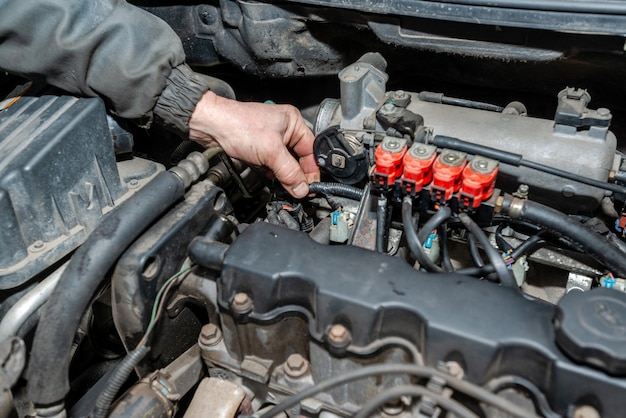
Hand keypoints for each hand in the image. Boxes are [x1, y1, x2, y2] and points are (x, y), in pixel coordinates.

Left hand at [189, 90, 319, 197]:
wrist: (211, 126)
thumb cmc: (238, 125)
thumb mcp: (270, 152)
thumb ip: (289, 172)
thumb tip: (302, 188)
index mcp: (293, 122)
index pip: (311, 150)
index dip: (312, 170)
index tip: (310, 187)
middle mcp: (284, 129)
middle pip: (298, 159)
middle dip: (296, 174)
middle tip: (298, 190)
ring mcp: (271, 139)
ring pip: (285, 164)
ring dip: (283, 175)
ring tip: (282, 184)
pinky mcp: (259, 149)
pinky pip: (271, 165)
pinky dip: (271, 173)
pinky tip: (268, 176)